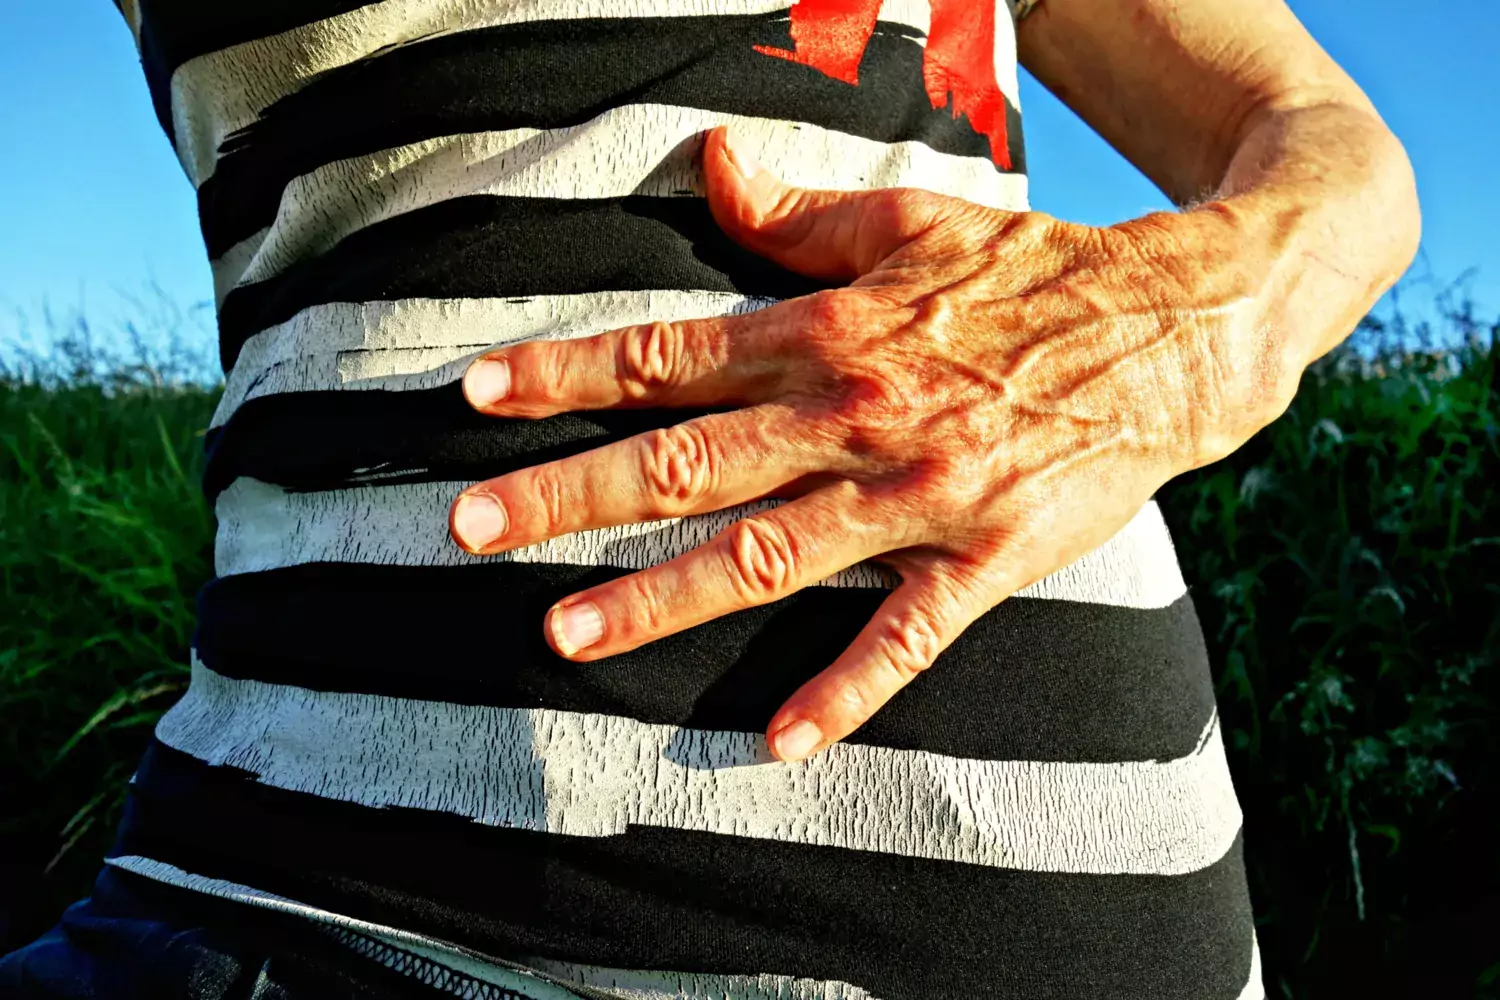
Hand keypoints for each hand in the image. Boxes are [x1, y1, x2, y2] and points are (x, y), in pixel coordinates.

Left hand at [448, 126, 1296, 761]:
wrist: (1174, 329)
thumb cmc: (1031, 271)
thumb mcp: (913, 219)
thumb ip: (797, 210)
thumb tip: (706, 160)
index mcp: (829, 332)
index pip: (671, 352)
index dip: (567, 371)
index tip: (477, 393)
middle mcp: (854, 415)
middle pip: (688, 459)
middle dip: (569, 495)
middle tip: (464, 530)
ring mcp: (918, 495)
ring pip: (770, 553)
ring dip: (663, 597)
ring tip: (563, 636)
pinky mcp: (985, 557)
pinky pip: (906, 637)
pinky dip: (845, 692)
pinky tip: (776, 744)